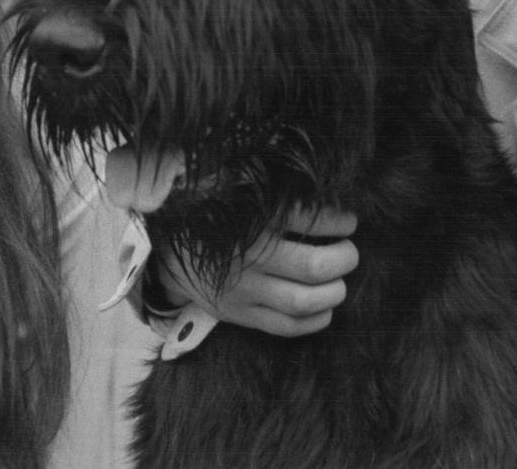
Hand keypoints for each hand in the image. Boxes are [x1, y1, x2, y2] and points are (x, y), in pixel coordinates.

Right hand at [156, 206, 358, 337]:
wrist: (167, 252)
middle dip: (344, 258)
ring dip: (334, 292)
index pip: (306, 219)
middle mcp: (248, 256)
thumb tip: (327, 191)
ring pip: (304, 301)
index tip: (348, 221)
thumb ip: (275, 192)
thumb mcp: (237, 194)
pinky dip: (314, 320)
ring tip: (339, 281)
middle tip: (349, 251)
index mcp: (249, 220)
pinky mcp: (240, 315)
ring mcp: (244, 290)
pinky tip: (324, 308)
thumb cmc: (213, 217)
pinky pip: (285, 327)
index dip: (337, 221)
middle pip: (314, 266)